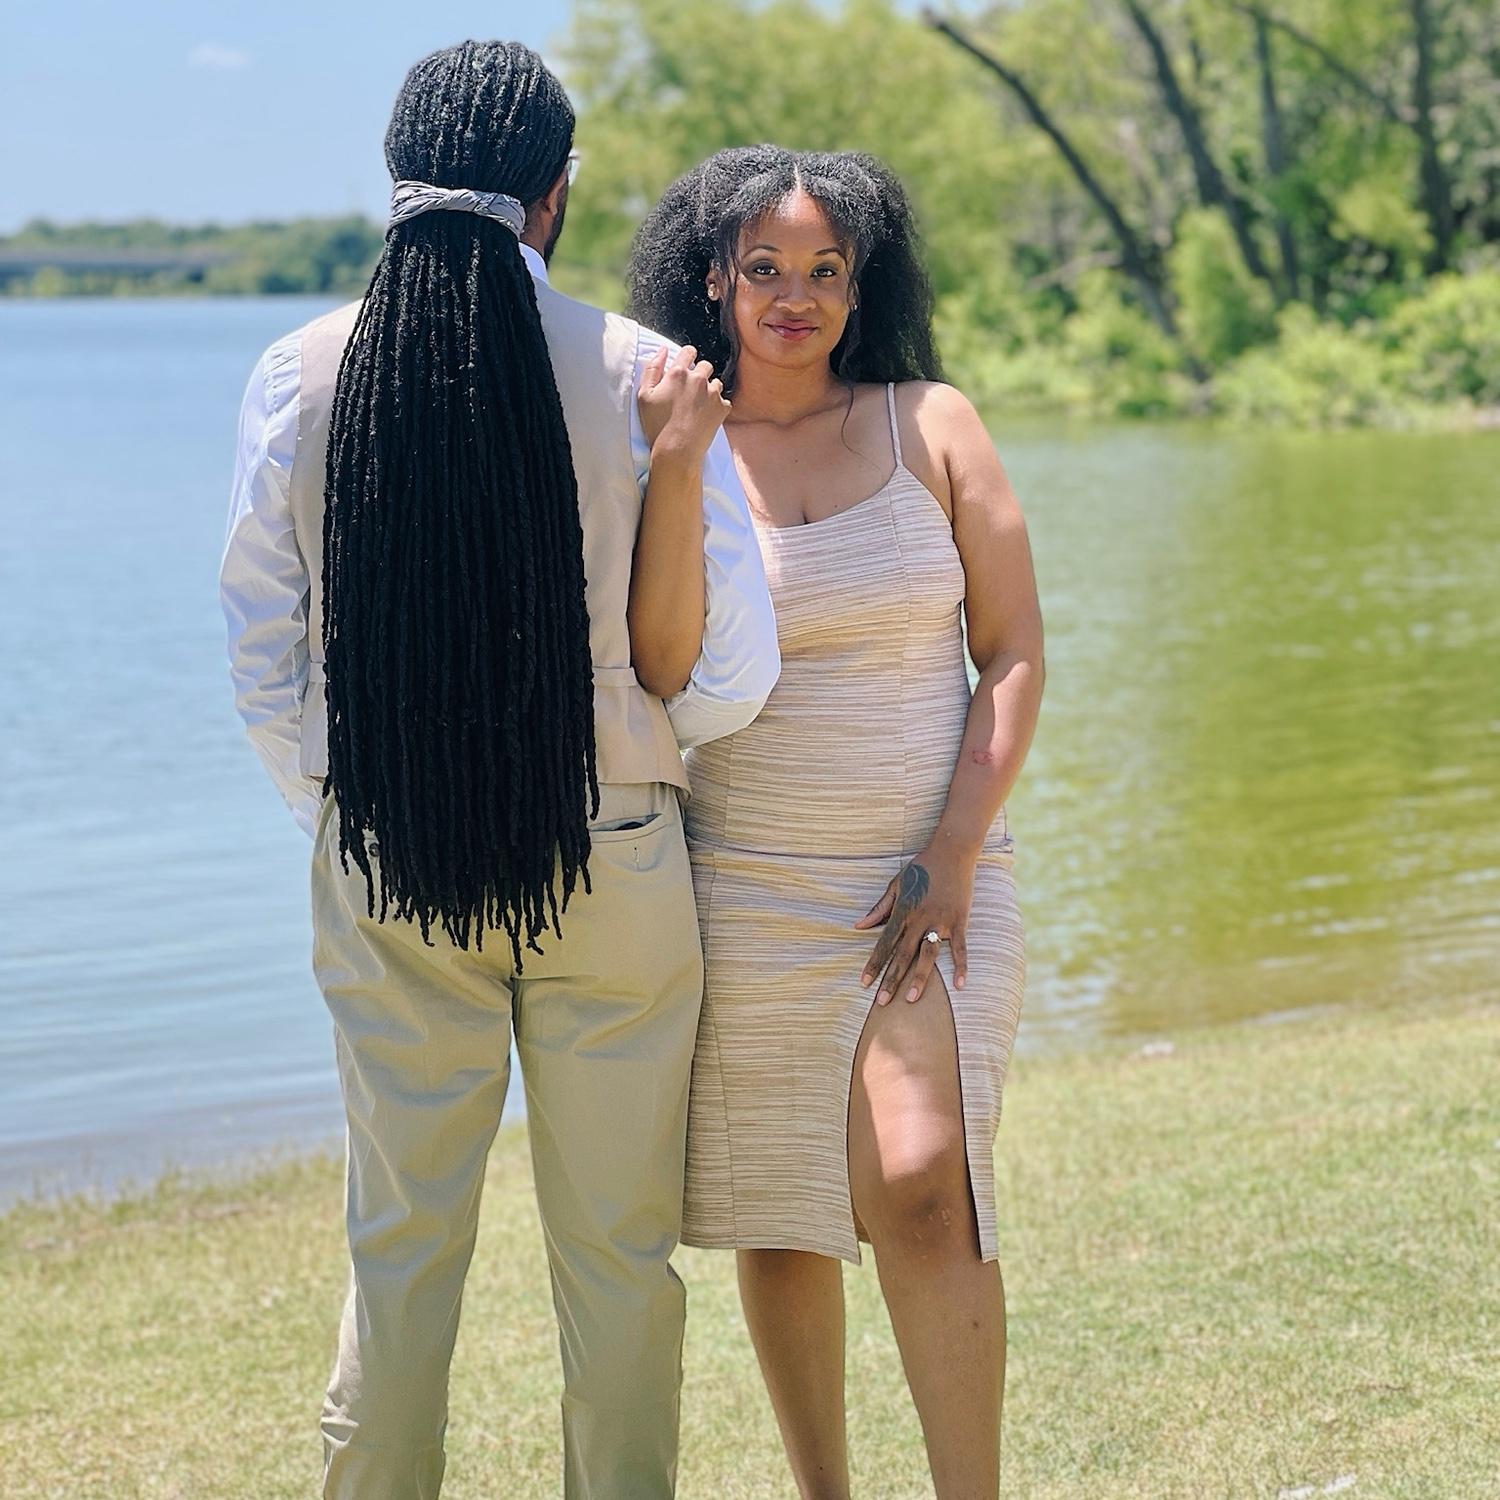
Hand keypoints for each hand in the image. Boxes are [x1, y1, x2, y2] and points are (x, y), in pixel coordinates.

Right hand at [637, 344, 729, 460]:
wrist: (676, 450)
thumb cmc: (656, 425)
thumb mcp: (644, 395)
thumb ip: (652, 368)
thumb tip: (663, 350)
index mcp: (678, 373)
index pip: (689, 351)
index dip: (687, 356)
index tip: (685, 365)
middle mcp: (698, 379)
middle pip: (706, 366)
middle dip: (699, 374)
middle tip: (690, 390)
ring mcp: (712, 393)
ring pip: (716, 383)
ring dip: (709, 390)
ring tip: (698, 405)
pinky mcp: (722, 408)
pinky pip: (724, 401)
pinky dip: (718, 407)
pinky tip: (707, 416)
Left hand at [854, 846, 975, 1004]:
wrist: (952, 851)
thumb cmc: (921, 867)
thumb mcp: (896, 884)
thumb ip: (879, 908)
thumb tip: (858, 926)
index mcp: (903, 910)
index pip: (884, 943)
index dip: (874, 964)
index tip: (864, 983)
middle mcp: (920, 918)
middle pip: (903, 954)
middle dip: (891, 979)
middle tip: (882, 1002)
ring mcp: (941, 920)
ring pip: (928, 955)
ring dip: (920, 978)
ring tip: (912, 999)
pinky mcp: (959, 920)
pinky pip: (960, 948)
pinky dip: (961, 966)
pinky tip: (960, 985)